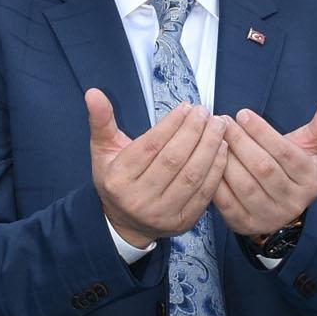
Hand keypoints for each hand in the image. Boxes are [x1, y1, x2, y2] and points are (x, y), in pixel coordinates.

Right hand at [87, 90, 227, 244]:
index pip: (150, 147)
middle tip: (206, 112)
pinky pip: (205, 193)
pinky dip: (216, 169)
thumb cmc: (116, 178)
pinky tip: (223, 149)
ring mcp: (162, 214)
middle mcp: (138, 200)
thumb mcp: (103, 149)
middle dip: (194, 132)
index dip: (171, 124)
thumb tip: (93, 92)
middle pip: (173, 160)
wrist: (125, 223)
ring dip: (209, 148)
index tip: (187, 107)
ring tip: (218, 126)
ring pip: (192, 176)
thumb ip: (101, 120)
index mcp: (117, 179)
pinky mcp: (183, 223)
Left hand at [212, 97, 316, 241]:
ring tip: (213, 138)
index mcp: (308, 179)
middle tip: (222, 123)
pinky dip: (215, 181)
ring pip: (244, 185)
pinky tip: (207, 162)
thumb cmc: (291, 169)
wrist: (282, 211)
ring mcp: (269, 216)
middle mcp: (292, 200)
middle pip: (263, 168)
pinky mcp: (246, 225)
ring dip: (225, 159)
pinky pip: (227, 203)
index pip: (284, 153)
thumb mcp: (309, 147)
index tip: (242, 114)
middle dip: (240, 142)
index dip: (262, 132)